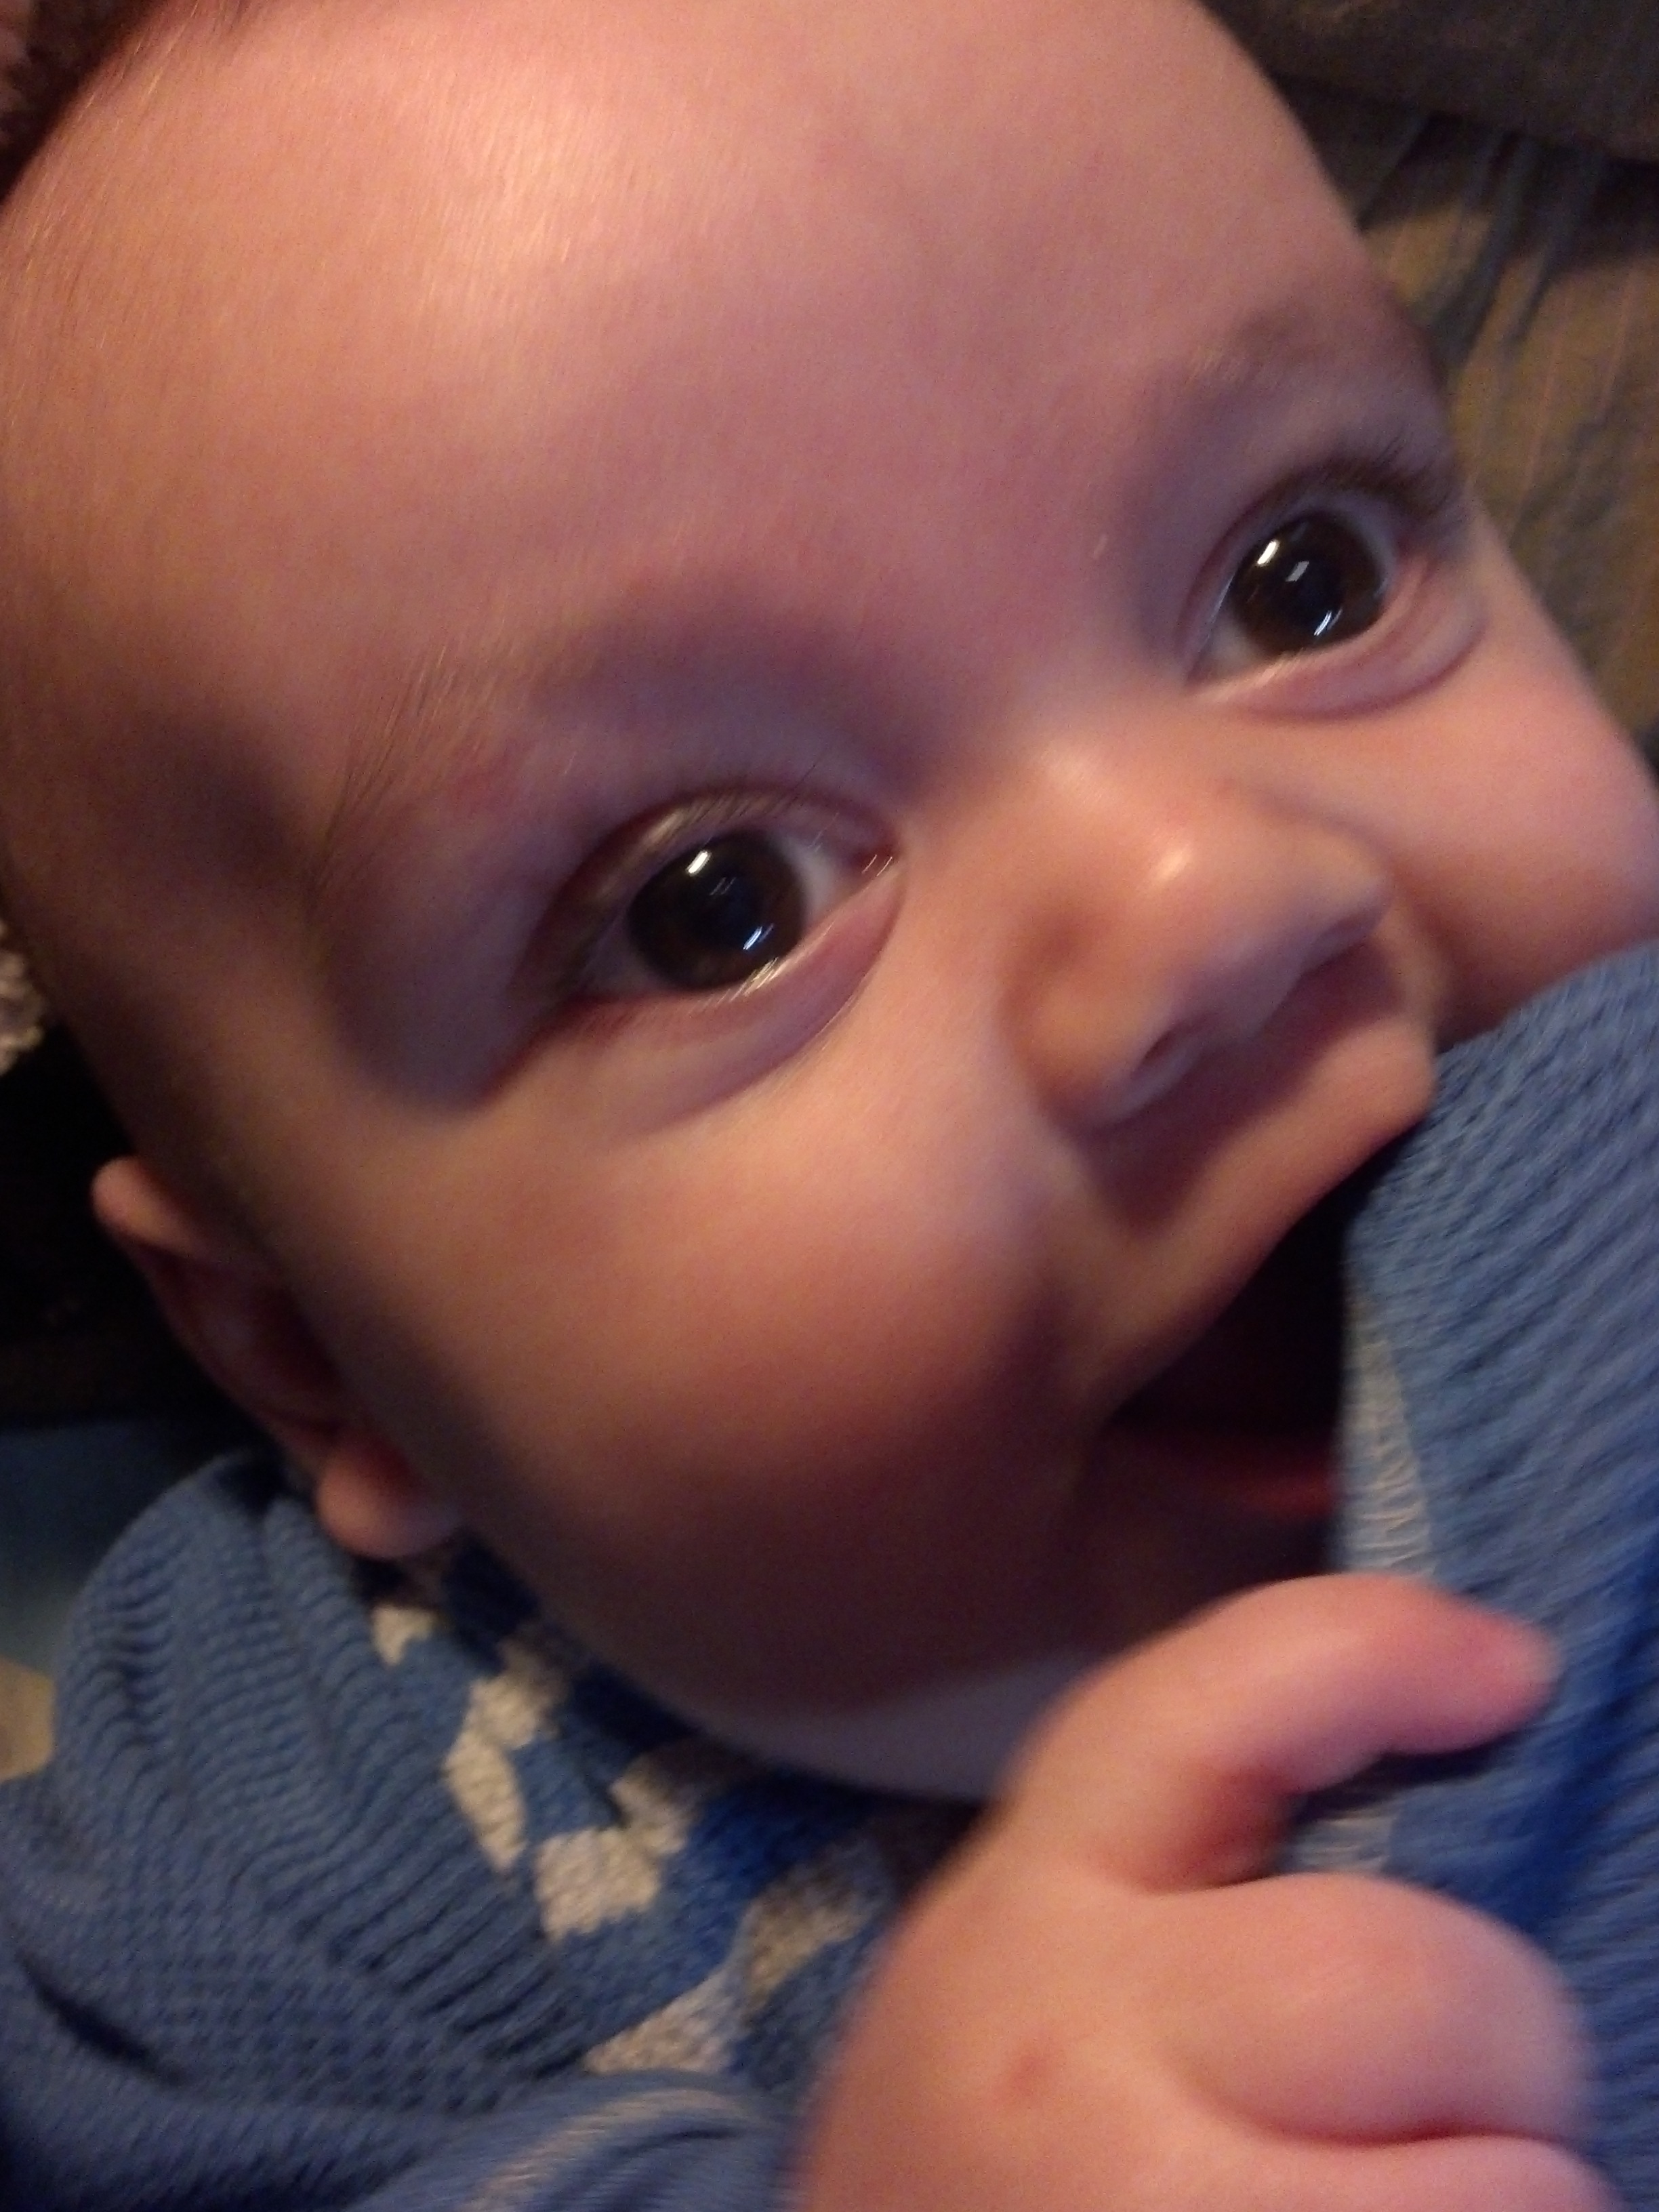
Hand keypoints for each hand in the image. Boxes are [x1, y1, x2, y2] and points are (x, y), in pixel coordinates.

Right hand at [797, 1576, 1611, 2211]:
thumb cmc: (987, 2173)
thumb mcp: (1032, 1985)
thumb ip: (1178, 1895)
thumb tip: (1443, 1819)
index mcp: (1028, 1911)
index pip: (1215, 1704)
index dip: (1382, 1650)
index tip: (1505, 1668)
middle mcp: (1075, 2048)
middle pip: (1426, 1978)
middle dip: (1505, 2051)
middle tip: (1453, 2113)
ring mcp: (1152, 2210)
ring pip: (1512, 2182)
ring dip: (1513, 2193)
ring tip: (1402, 2200)